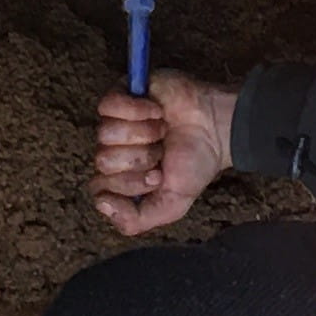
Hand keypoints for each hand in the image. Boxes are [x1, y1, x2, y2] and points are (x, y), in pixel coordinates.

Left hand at [90, 70, 236, 235]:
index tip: (158, 177)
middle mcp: (112, 150)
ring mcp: (114, 122)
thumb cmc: (194, 165)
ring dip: (143, 134)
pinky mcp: (120, 95)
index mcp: (119, 178)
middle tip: (162, 153)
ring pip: (105, 134)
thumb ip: (135, 221)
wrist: (216, 128)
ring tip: (163, 131)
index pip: (100, 187)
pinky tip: (157, 112)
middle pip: (102, 161)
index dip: (130, 184)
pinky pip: (108, 106)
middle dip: (140, 159)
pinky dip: (136, 110)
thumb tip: (101, 203)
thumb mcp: (171, 206)